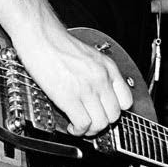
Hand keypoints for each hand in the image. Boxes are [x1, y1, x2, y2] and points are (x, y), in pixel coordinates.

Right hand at [13, 24, 132, 136]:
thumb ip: (98, 73)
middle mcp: (101, 78)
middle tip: (91, 123)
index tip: (105, 114)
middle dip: (102, 124)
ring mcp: (87, 88)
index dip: (115, 112)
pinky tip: (72, 126)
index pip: (126, 101)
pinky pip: (83, 124)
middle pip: (114, 115)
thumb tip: (99, 94)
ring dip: (91, 131)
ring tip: (81, 127)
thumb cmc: (58, 44)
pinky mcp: (69, 97)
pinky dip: (78, 130)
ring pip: (100, 124)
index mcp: (108, 68)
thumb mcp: (90, 56)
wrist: (41, 36)